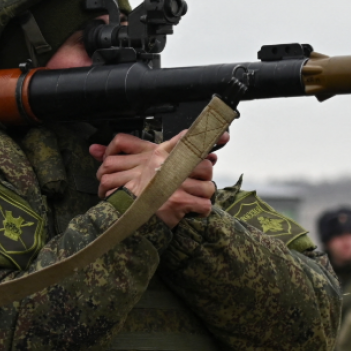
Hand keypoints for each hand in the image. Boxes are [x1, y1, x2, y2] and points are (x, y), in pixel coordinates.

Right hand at [89, 131, 219, 228]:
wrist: (126, 214)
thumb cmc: (138, 190)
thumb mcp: (147, 162)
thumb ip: (168, 148)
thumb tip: (190, 142)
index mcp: (161, 154)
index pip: (189, 141)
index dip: (209, 139)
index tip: (225, 135)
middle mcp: (168, 166)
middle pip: (206, 166)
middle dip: (205, 177)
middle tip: (197, 183)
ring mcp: (174, 185)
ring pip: (208, 187)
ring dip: (204, 195)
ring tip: (193, 197)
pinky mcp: (179, 202)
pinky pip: (204, 205)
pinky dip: (201, 210)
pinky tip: (193, 209)